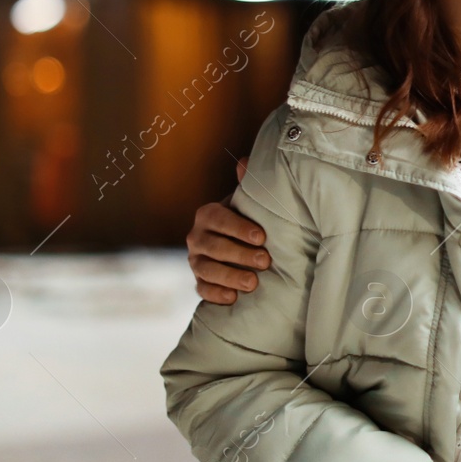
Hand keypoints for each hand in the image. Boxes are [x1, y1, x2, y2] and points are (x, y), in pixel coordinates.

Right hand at [188, 158, 271, 304]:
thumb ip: (249, 184)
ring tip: (253, 283)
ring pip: (207, 269)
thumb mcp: (250, 203)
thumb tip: (246, 162)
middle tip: (265, 261)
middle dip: (240, 254)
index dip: (239, 228)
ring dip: (230, 276)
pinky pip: (202, 289)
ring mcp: (195, 260)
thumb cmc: (249, 220)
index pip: (219, 219)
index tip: (262, 237)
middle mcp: (196, 236)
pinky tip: (232, 298)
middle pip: (214, 246)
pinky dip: (216, 294)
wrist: (241, 246)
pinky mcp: (199, 281)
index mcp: (208, 214)